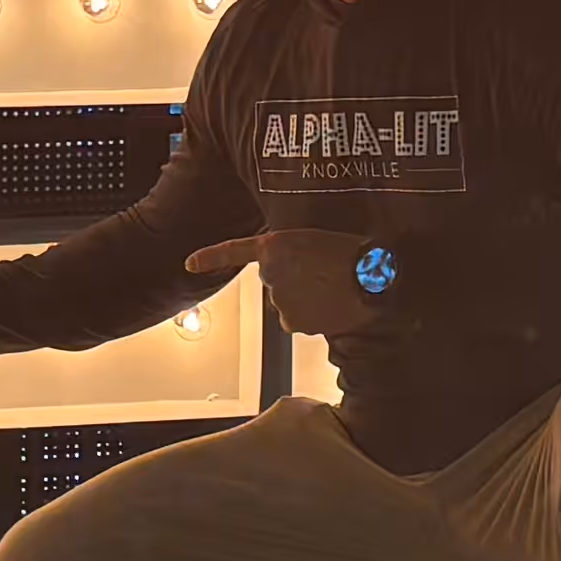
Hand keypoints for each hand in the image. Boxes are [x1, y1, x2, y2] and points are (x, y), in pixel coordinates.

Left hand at [187, 228, 381, 337]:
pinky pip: (298, 321)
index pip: (234, 251)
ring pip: (288, 305)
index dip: (210, 257)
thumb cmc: (351, 253)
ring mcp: (279, 300)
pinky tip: (331, 306)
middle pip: (276, 283)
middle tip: (323, 273)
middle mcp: (270, 274)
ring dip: (305, 300)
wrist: (371, 278)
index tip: (189, 264)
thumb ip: (292, 256)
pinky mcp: (292, 321)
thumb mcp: (314, 239)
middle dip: (294, 282)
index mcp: (274, 246)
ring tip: (333, 288)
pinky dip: (312, 318)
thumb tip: (291, 277)